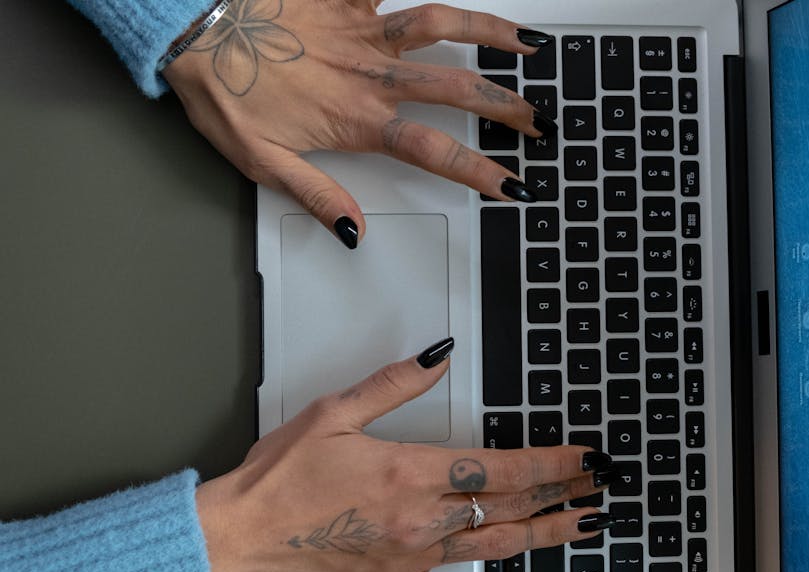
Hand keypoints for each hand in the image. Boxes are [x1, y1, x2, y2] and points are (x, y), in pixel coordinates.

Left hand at [162, 0, 555, 248]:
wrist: (191, 33)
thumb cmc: (223, 95)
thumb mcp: (263, 164)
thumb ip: (317, 195)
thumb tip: (355, 231)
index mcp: (356, 120)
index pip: (433, 152)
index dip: (479, 171)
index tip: (513, 184)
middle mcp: (370, 74)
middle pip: (455, 90)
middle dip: (505, 107)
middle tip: (538, 120)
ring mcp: (362, 30)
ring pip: (440, 25)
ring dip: (489, 34)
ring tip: (527, 43)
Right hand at [196, 338, 614, 571]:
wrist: (239, 535)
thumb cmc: (280, 477)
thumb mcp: (335, 412)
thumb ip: (395, 384)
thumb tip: (439, 357)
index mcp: (411, 471)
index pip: (501, 466)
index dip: (551, 462)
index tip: (584, 458)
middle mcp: (421, 520)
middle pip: (509, 505)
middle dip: (561, 493)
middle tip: (598, 486)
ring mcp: (410, 560)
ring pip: (494, 547)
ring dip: (545, 536)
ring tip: (583, 526)